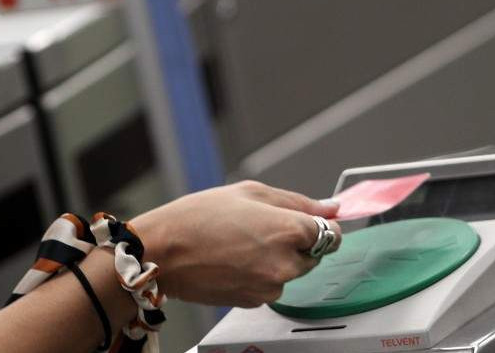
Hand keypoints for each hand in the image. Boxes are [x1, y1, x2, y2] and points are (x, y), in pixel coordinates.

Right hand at [130, 181, 341, 307]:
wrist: (162, 252)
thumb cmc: (198, 217)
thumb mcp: (250, 193)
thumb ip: (298, 201)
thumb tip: (330, 207)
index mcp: (289, 231)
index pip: (332, 235)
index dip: (321, 227)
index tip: (309, 224)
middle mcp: (285, 264)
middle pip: (313, 255)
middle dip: (296, 243)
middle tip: (261, 230)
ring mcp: (270, 286)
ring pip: (290, 272)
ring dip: (277, 260)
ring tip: (241, 244)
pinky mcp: (255, 301)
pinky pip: (270, 285)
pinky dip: (259, 275)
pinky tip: (234, 260)